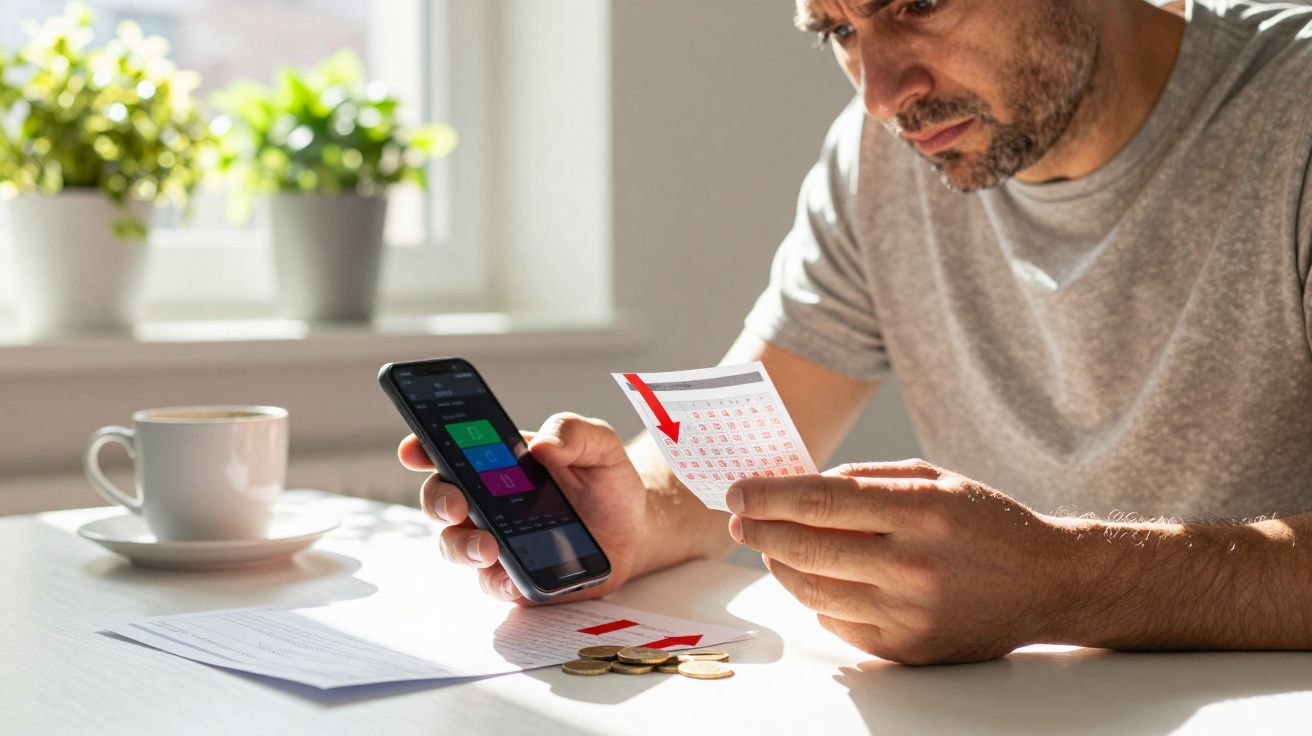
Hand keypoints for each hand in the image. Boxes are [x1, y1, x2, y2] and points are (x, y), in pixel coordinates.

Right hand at [398, 413, 650, 604]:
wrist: (634, 530)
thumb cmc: (608, 483)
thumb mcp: (601, 445)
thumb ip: (576, 432)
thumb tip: (545, 444)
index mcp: (499, 462)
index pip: (449, 450)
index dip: (422, 448)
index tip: (413, 449)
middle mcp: (487, 501)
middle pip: (441, 500)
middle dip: (439, 500)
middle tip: (457, 504)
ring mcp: (496, 540)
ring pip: (456, 545)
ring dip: (462, 545)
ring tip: (486, 546)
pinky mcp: (513, 576)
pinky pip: (493, 583)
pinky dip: (498, 580)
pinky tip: (510, 576)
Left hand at [726, 459, 1072, 664]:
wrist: (1046, 583)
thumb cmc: (985, 522)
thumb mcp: (934, 478)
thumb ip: (865, 477)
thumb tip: (796, 484)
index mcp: (921, 510)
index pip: (821, 501)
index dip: (770, 496)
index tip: (738, 491)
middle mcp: (913, 564)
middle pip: (807, 547)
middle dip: (759, 530)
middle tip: (738, 519)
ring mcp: (909, 612)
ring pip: (814, 590)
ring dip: (778, 565)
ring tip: (767, 546)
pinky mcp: (907, 648)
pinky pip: (837, 622)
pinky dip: (814, 597)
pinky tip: (810, 577)